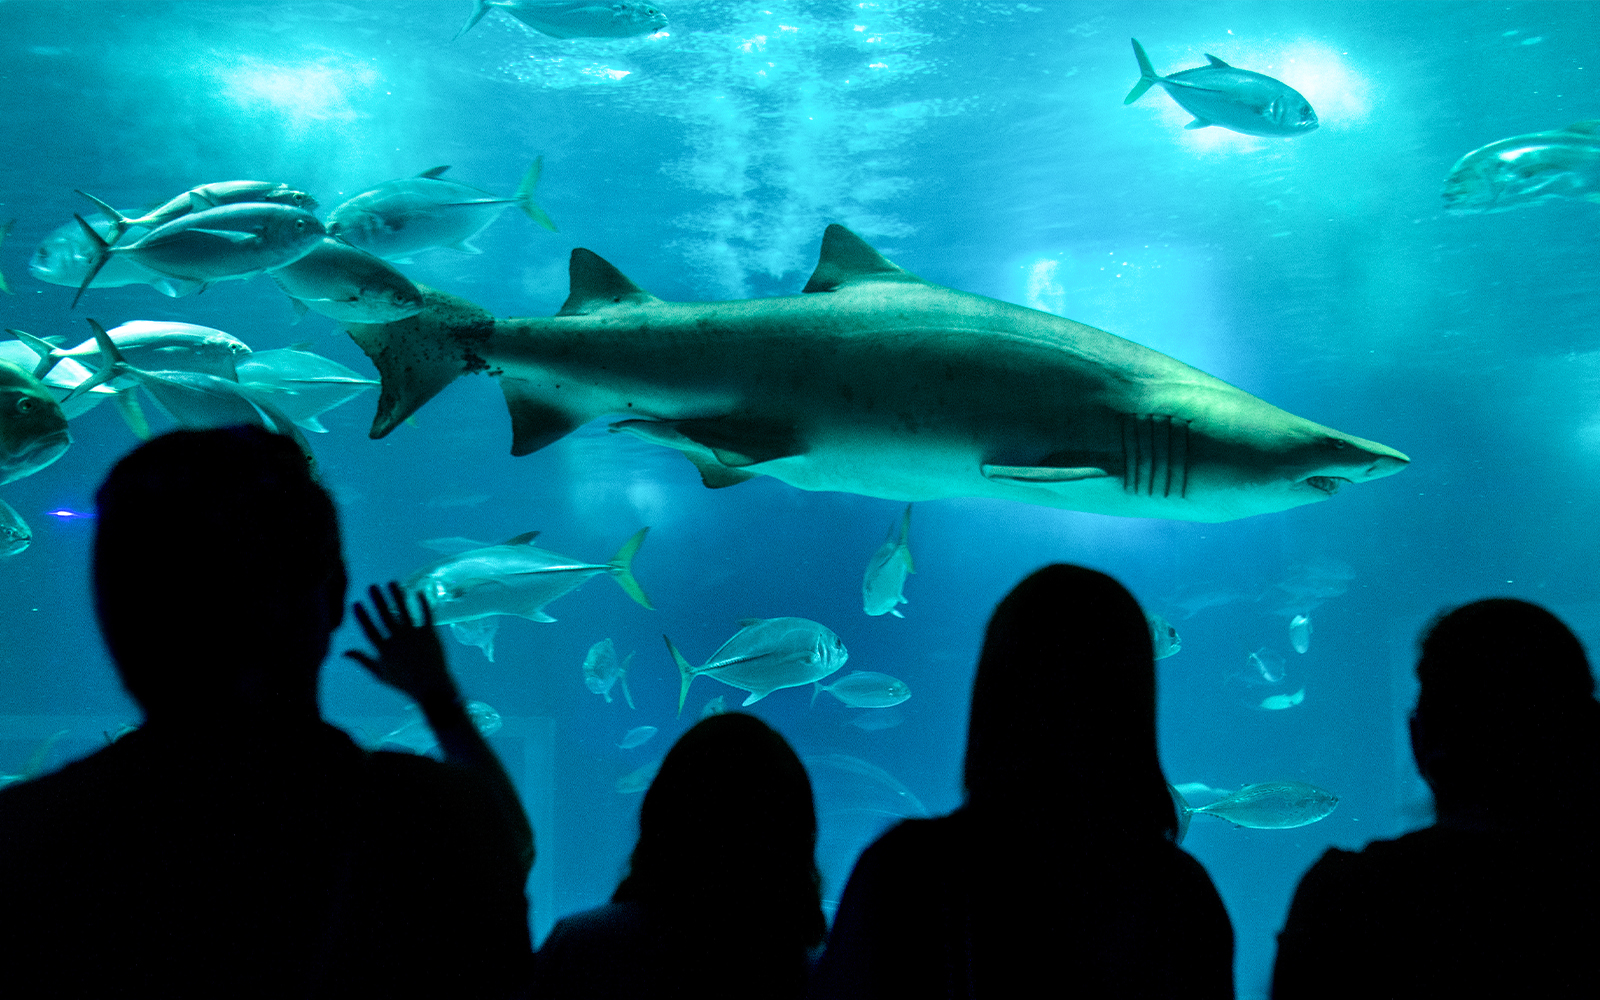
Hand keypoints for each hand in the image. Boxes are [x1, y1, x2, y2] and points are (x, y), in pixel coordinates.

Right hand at [345, 582, 460, 706]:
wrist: (430, 687)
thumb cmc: (403, 682)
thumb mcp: (379, 674)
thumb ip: (362, 660)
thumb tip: (343, 652)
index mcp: (384, 650)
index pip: (369, 629)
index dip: (362, 616)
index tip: (357, 603)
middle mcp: (397, 640)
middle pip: (385, 616)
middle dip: (377, 599)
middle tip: (372, 586)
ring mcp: (414, 636)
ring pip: (403, 610)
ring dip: (397, 595)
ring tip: (392, 583)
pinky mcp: (429, 634)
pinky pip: (425, 614)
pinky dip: (422, 602)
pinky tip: (418, 591)